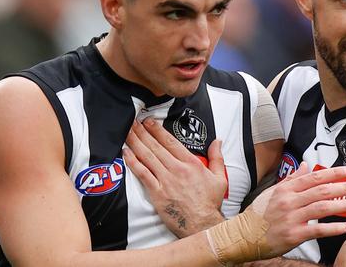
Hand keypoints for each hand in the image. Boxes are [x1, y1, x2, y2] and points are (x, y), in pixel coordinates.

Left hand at [123, 119, 226, 237]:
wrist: (202, 224)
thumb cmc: (210, 203)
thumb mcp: (220, 178)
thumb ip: (217, 157)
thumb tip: (218, 141)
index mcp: (191, 163)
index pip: (171, 141)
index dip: (158, 130)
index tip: (149, 122)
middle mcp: (177, 169)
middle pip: (156, 146)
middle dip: (143, 132)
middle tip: (132, 122)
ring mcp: (166, 180)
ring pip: (148, 157)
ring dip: (136, 142)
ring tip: (127, 132)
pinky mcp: (157, 193)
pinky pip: (143, 174)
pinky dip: (133, 162)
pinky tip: (126, 153)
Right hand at [206, 162, 345, 263]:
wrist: (243, 235)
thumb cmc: (258, 215)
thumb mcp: (272, 192)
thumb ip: (291, 179)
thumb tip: (305, 166)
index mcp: (286, 189)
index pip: (314, 177)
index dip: (333, 173)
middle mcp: (290, 201)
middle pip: (321, 190)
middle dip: (343, 186)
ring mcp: (292, 218)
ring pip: (322, 208)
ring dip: (342, 204)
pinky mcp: (294, 235)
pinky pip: (317, 230)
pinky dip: (332, 228)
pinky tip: (345, 226)